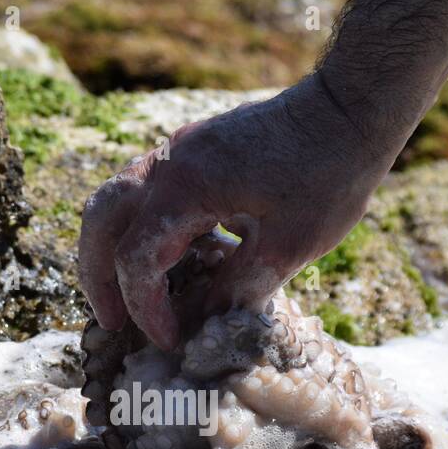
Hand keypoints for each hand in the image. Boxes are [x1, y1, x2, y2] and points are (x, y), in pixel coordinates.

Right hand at [77, 73, 393, 349]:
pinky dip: (140, 229)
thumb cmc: (329, 173)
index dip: (147, 309)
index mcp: (187, 187)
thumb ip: (238, 287)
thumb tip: (203, 321)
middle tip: (112, 321)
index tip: (170, 340)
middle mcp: (169, 163)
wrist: (349, 108)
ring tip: (128, 296)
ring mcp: (178, 151)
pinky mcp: (193, 150)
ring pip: (114, 199)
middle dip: (97, 276)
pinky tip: (170, 261)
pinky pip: (145, 191)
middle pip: (100, 220)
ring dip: (111, 249)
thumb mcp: (289, 245)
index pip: (138, 259)